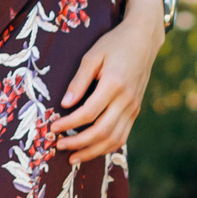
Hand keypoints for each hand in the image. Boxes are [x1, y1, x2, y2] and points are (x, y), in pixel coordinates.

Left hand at [48, 0, 166, 161]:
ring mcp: (133, 107)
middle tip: (59, 146)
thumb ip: (79, 80)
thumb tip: (65, 104)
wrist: (143, 40)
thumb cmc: (114, 44)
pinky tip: (92, 149)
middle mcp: (126, 100)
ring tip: (74, 157)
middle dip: (79, 143)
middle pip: (102, 131)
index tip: (53, 127)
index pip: (88, 112)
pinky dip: (106, 147)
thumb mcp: (93, 55)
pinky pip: (122, 136)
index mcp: (114, 84)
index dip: (69, 123)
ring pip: (114, 139)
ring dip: (92, 151)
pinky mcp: (136, 111)